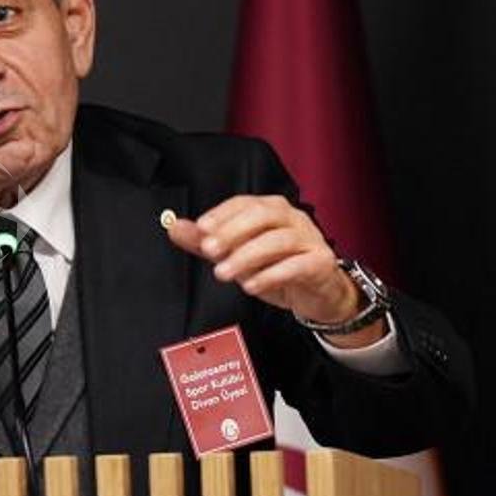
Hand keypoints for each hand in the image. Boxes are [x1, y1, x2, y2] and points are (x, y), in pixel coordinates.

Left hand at [167, 194, 368, 330]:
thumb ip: (206, 242)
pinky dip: (271, 275)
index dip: (222, 214)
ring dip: (246, 256)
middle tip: (209, 251)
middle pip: (262, 215)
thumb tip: (175, 227)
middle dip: (232, 232)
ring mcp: (310, 239)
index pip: (244, 203)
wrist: (319, 293)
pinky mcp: (321, 263)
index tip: (201, 229)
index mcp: (271, 210)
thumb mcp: (236, 254)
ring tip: (223, 273)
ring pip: (278, 240)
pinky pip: (297, 265)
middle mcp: (292, 219)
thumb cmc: (277, 267)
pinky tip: (251, 286)